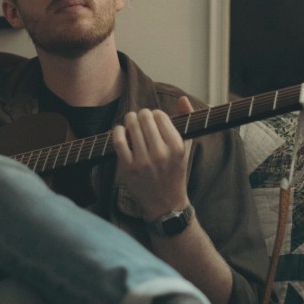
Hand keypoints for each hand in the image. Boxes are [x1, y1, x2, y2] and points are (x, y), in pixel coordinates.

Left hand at [112, 97, 193, 219]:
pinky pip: (119, 142)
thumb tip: (183, 99)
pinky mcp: (129, 169)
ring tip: (131, 122)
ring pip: (131, 126)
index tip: (153, 120)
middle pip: (145, 118)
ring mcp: (144, 162)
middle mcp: (161, 154)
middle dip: (141, 114)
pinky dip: (118, 131)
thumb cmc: (175, 172)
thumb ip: (185, 121)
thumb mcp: (185, 148)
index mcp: (177, 146)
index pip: (160, 115)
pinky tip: (121, 131)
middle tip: (140, 119)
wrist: (166, 204)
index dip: (154, 114)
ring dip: (129, 120)